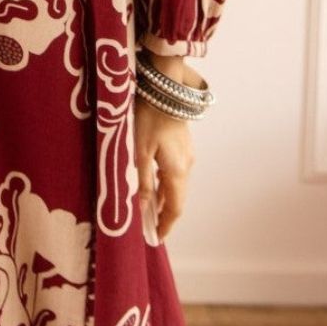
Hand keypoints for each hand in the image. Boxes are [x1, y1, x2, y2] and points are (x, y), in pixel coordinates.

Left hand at [134, 95, 195, 242]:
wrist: (164, 87)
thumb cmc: (148, 117)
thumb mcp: (139, 151)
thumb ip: (141, 182)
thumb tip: (142, 211)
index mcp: (177, 171)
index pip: (175, 208)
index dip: (166, 225)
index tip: (157, 238)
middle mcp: (186, 165)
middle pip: (177, 198)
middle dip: (164, 214)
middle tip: (149, 226)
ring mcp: (186, 154)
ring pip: (176, 184)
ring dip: (163, 198)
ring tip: (147, 208)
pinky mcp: (182, 144)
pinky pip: (175, 172)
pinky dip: (165, 183)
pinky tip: (152, 182)